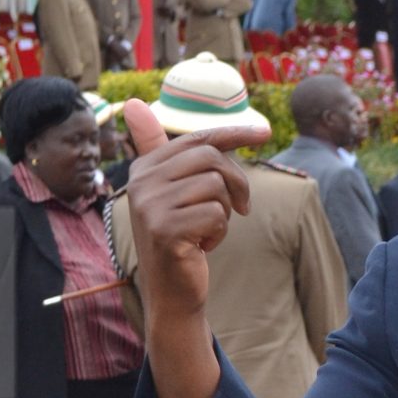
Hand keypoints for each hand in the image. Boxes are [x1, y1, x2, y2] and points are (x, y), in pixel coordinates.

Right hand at [120, 98, 260, 397]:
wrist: (172, 294)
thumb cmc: (181, 240)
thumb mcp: (172, 193)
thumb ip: (160, 150)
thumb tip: (131, 103)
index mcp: (144, 168)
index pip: (198, 139)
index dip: (235, 133)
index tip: (266, 131)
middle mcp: (141, 182)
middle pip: (211, 159)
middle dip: (236, 183)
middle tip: (241, 208)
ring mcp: (151, 206)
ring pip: (216, 185)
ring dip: (224, 212)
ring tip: (208, 230)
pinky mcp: (166, 230)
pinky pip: (216, 214)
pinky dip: (219, 232)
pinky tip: (203, 246)